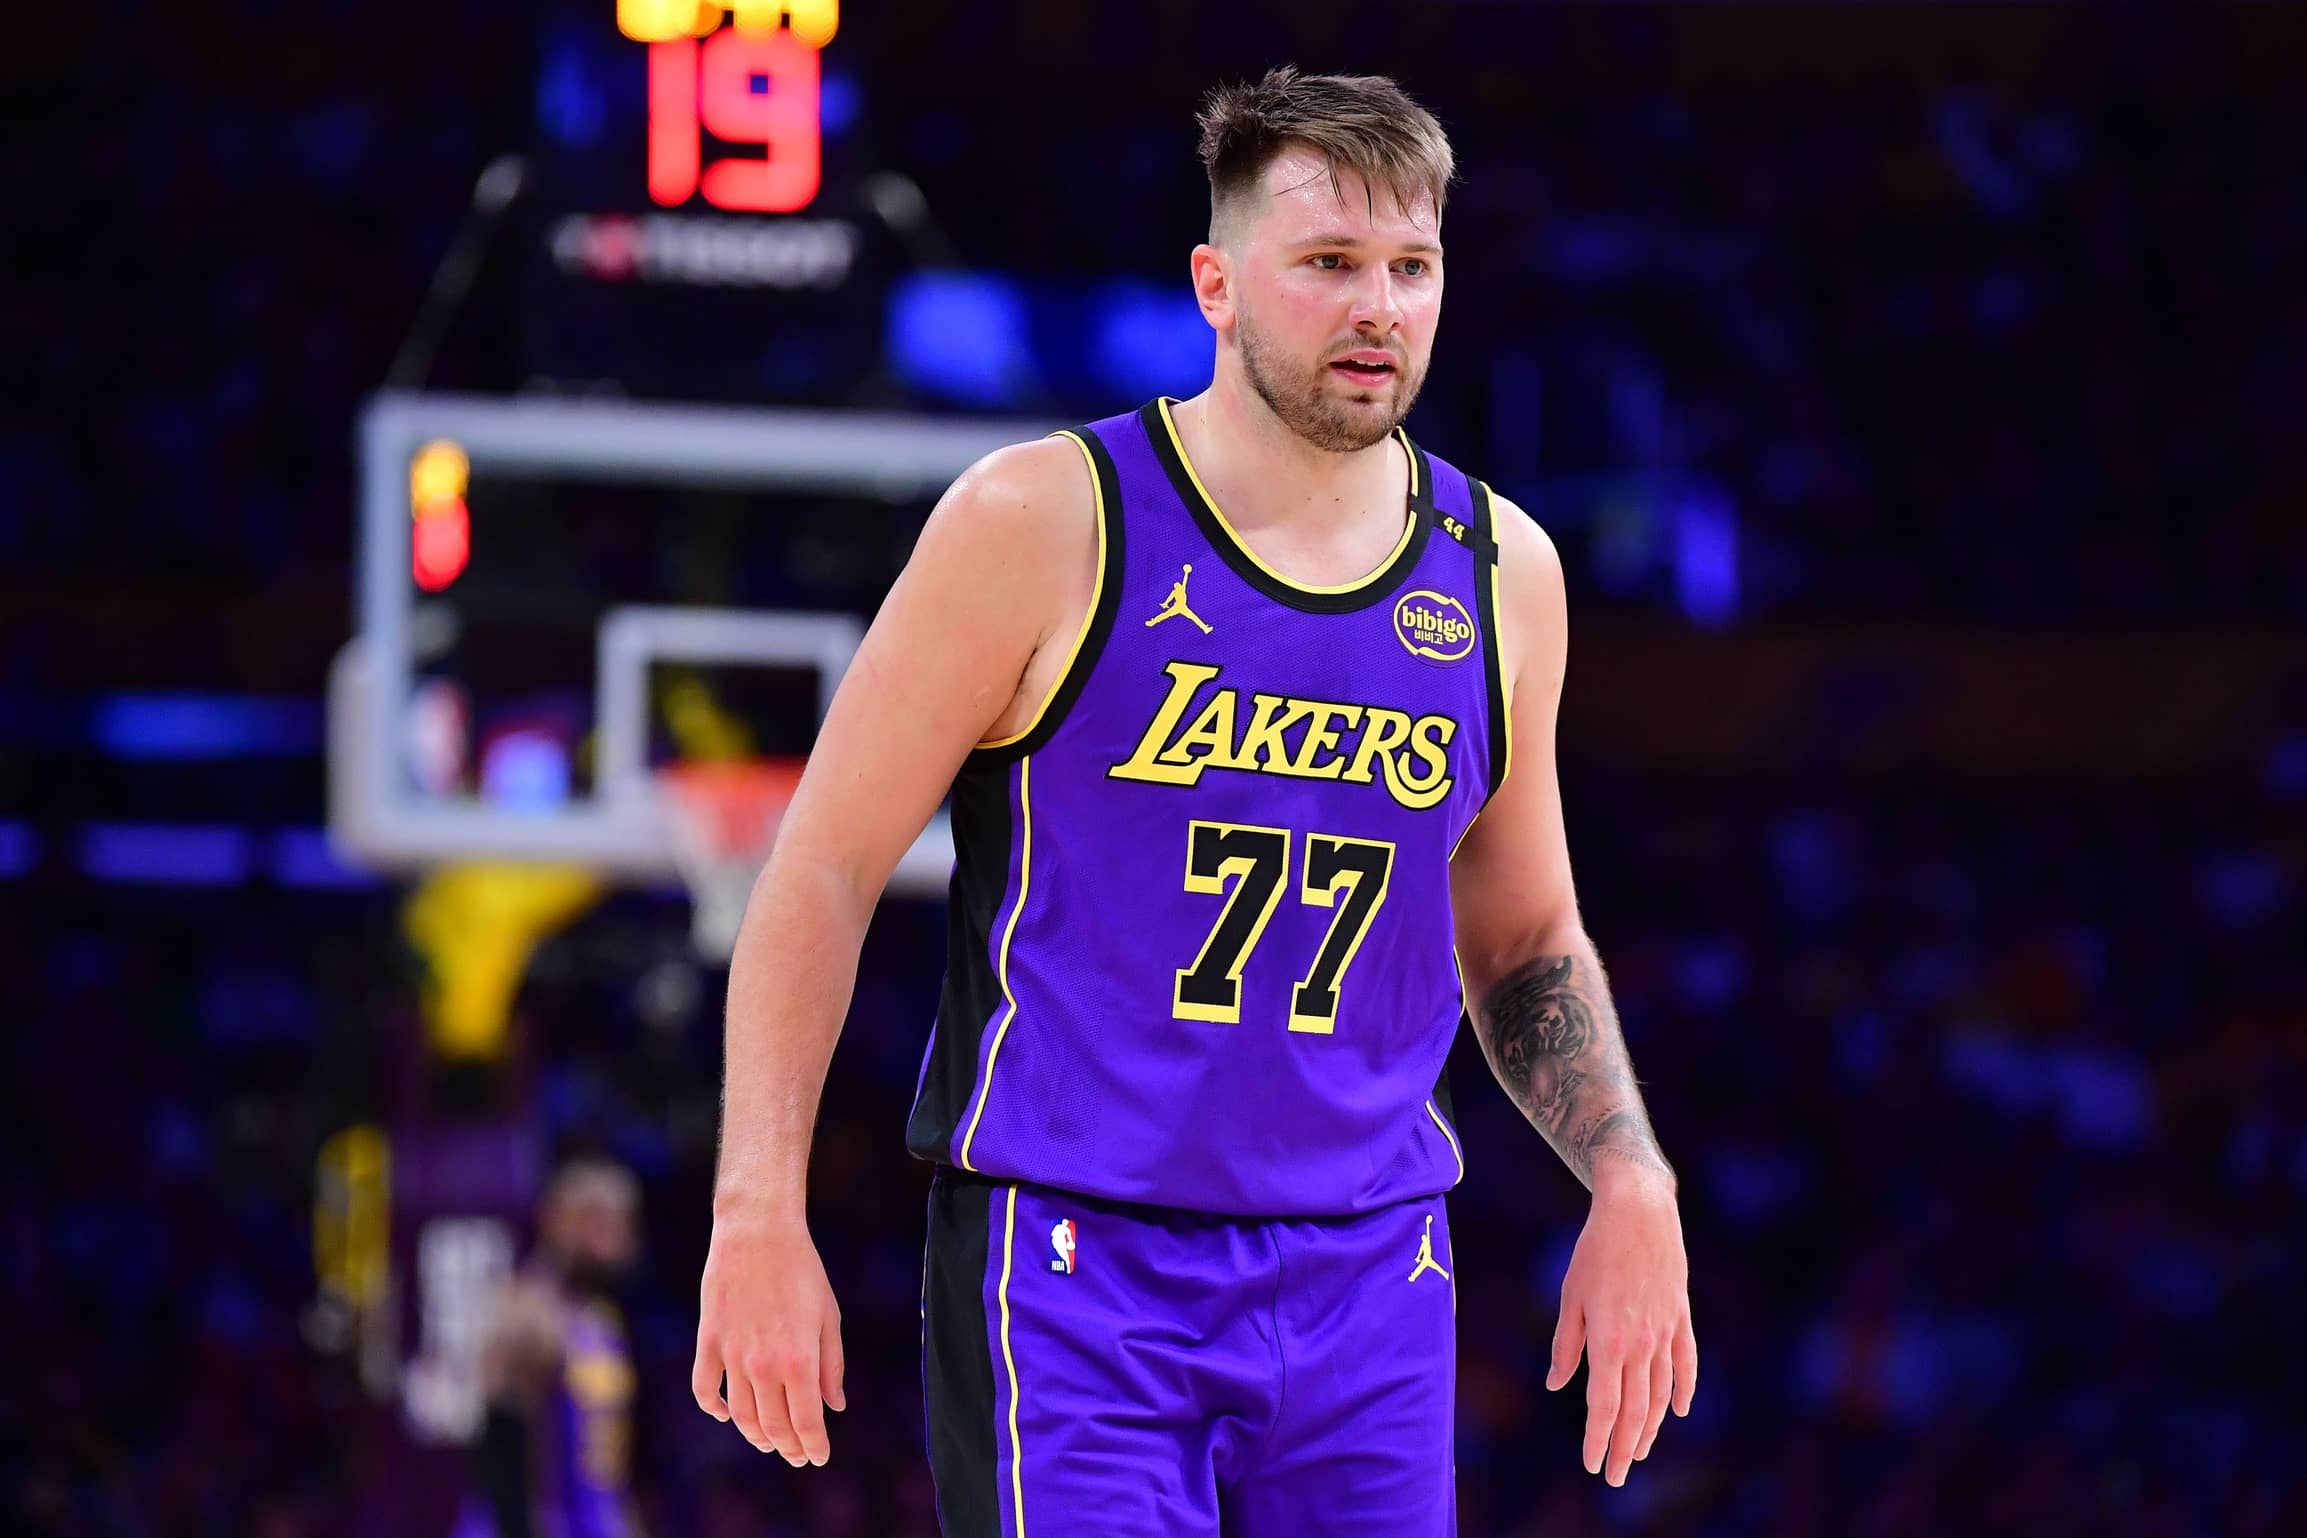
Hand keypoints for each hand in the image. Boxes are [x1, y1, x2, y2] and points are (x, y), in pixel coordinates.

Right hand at [692, 1209, 846, 1465]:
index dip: (813, 1446)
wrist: (758, 1234)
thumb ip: (831, 1366)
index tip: (818, 1457)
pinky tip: (725, 1415)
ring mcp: (732, 1356)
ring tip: (768, 1441)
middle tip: (797, 1455)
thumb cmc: (802, 1272)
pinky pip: (704, 1389)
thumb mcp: (829, 1317)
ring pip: (740, 1415)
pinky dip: (713, 1408)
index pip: (806, 1423)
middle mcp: (763, 1366)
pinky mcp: (709, 1342)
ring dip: (755, 1435)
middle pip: (773, 1426)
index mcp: (799, 1361)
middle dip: (788, 1447)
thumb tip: (834, 1406)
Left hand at [1545, 1171, 1694, 1486]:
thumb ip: (1566, 1345)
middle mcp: (1642, 1344)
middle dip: (1626, 1448)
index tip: (1592, 1464)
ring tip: (1640, 1451)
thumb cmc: (1594, 1251)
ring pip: (1662, 1394)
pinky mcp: (1681, 1317)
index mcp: (1609, 1341)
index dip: (1598, 1439)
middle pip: (1636, 1411)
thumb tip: (1558, 1385)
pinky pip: (1686, 1364)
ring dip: (1651, 1428)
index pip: (1605, 1406)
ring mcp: (1666, 1332)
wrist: (1639, 1211)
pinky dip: (1683, 1391)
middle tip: (1616, 1477)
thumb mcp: (1570, 1296)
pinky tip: (1679, 1411)